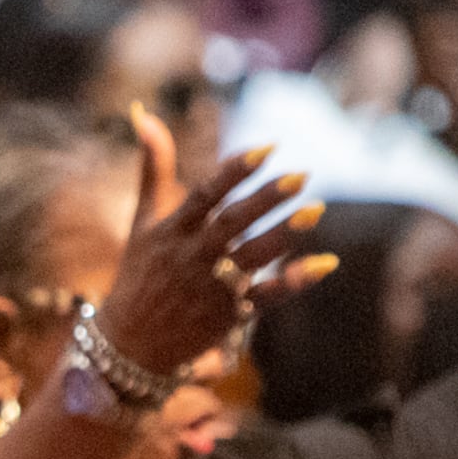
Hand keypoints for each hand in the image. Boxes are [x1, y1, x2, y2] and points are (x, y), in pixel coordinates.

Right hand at [95, 109, 332, 380]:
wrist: (130, 346)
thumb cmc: (140, 273)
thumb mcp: (143, 220)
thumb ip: (153, 167)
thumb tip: (143, 113)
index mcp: (172, 232)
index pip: (205, 196)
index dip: (234, 171)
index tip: (266, 148)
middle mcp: (192, 258)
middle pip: (233, 224)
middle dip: (266, 200)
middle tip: (300, 176)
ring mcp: (211, 289)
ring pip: (252, 258)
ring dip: (284, 235)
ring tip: (316, 210)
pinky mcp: (228, 316)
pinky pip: (267, 297)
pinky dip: (296, 282)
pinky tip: (327, 264)